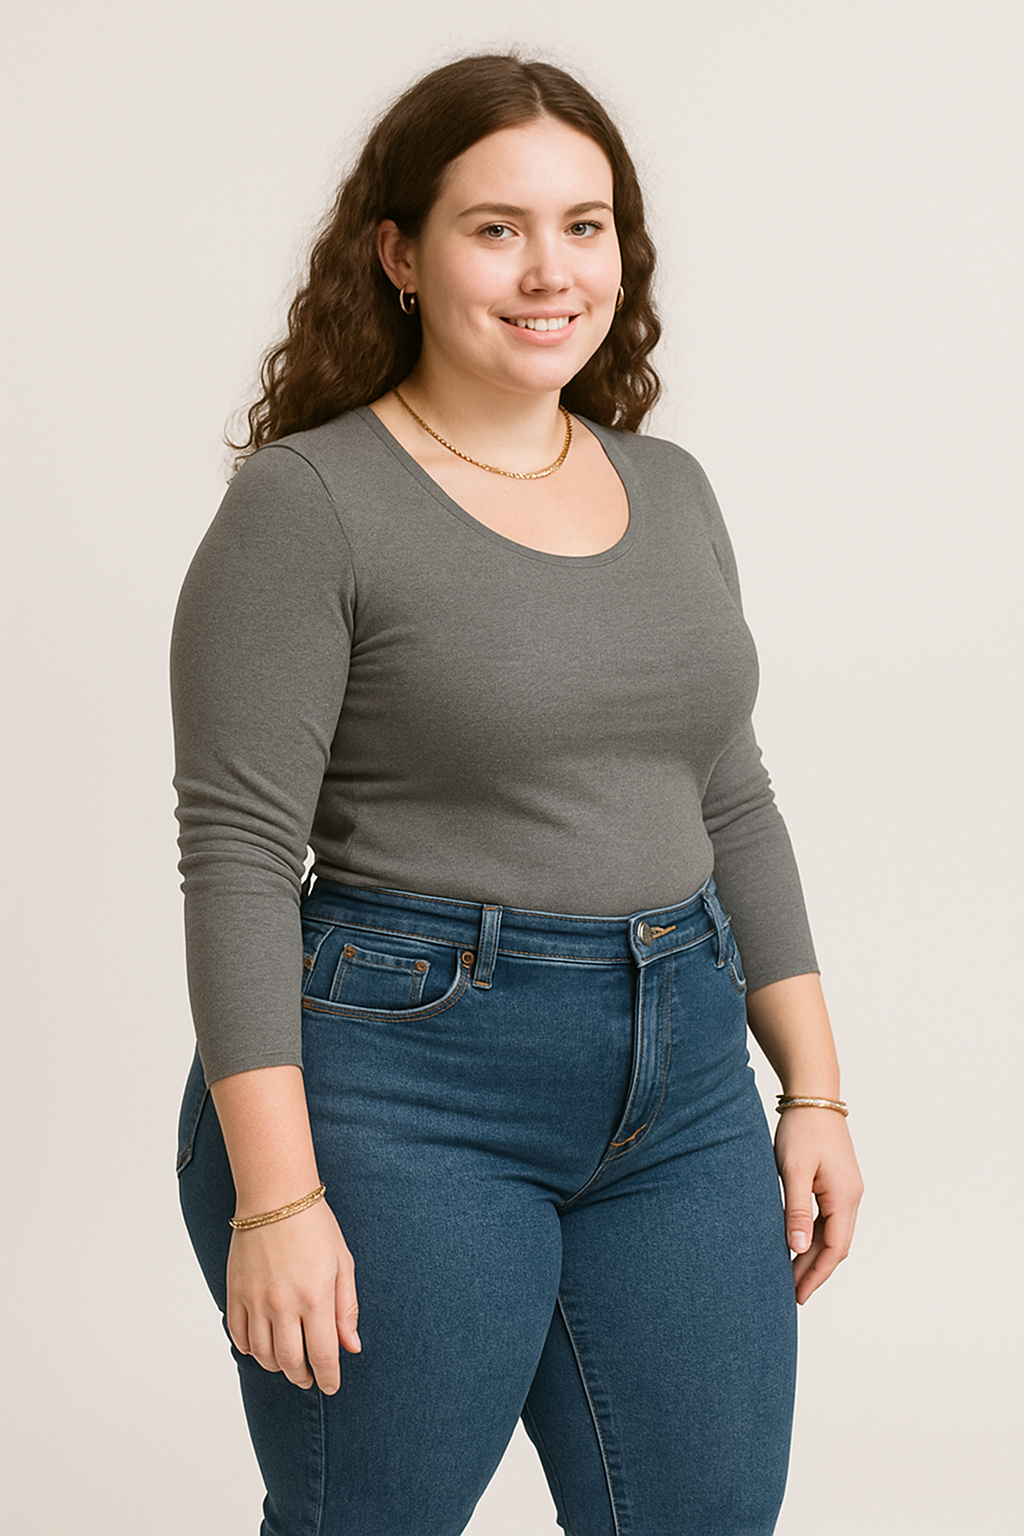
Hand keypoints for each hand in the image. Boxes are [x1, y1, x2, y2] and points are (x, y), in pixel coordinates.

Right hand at [225, 1197, 360, 1393]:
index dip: (328, 1377)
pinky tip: (262, 1346)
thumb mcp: (343, 1263)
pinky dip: (250, 1349)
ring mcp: (256, 1300)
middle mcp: (283, 1304)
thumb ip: (346, 1308)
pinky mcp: (236, 1292)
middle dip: (302, 1376)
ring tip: (288, 1363)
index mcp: (315, 1297)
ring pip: (262, 1355)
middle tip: (309, 1377)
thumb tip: (351, 1346)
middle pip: (290, 1362)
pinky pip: (238, 1335)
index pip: (322, 1355)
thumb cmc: (314, 1226)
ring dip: (277, 1367)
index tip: (331, 1385)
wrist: (275, 1197)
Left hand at [774, 1107, 862, 1304]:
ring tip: (791, 1275)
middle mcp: (851, 1196)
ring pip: (832, 1233)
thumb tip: (797, 1248)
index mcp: (844, 1197)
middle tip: (790, 1293)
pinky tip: (798, 1244)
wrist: (813, 1096)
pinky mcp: (837, 1182)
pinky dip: (814, 1236)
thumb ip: (795, 1210)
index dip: (816, 1275)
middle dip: (814, 1271)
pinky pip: (828, 1218)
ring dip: (814, 1255)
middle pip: (836, 1246)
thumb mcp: (793, 1170)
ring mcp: (846, 1189)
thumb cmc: (801, 1130)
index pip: (834, 1249)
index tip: (798, 1295)